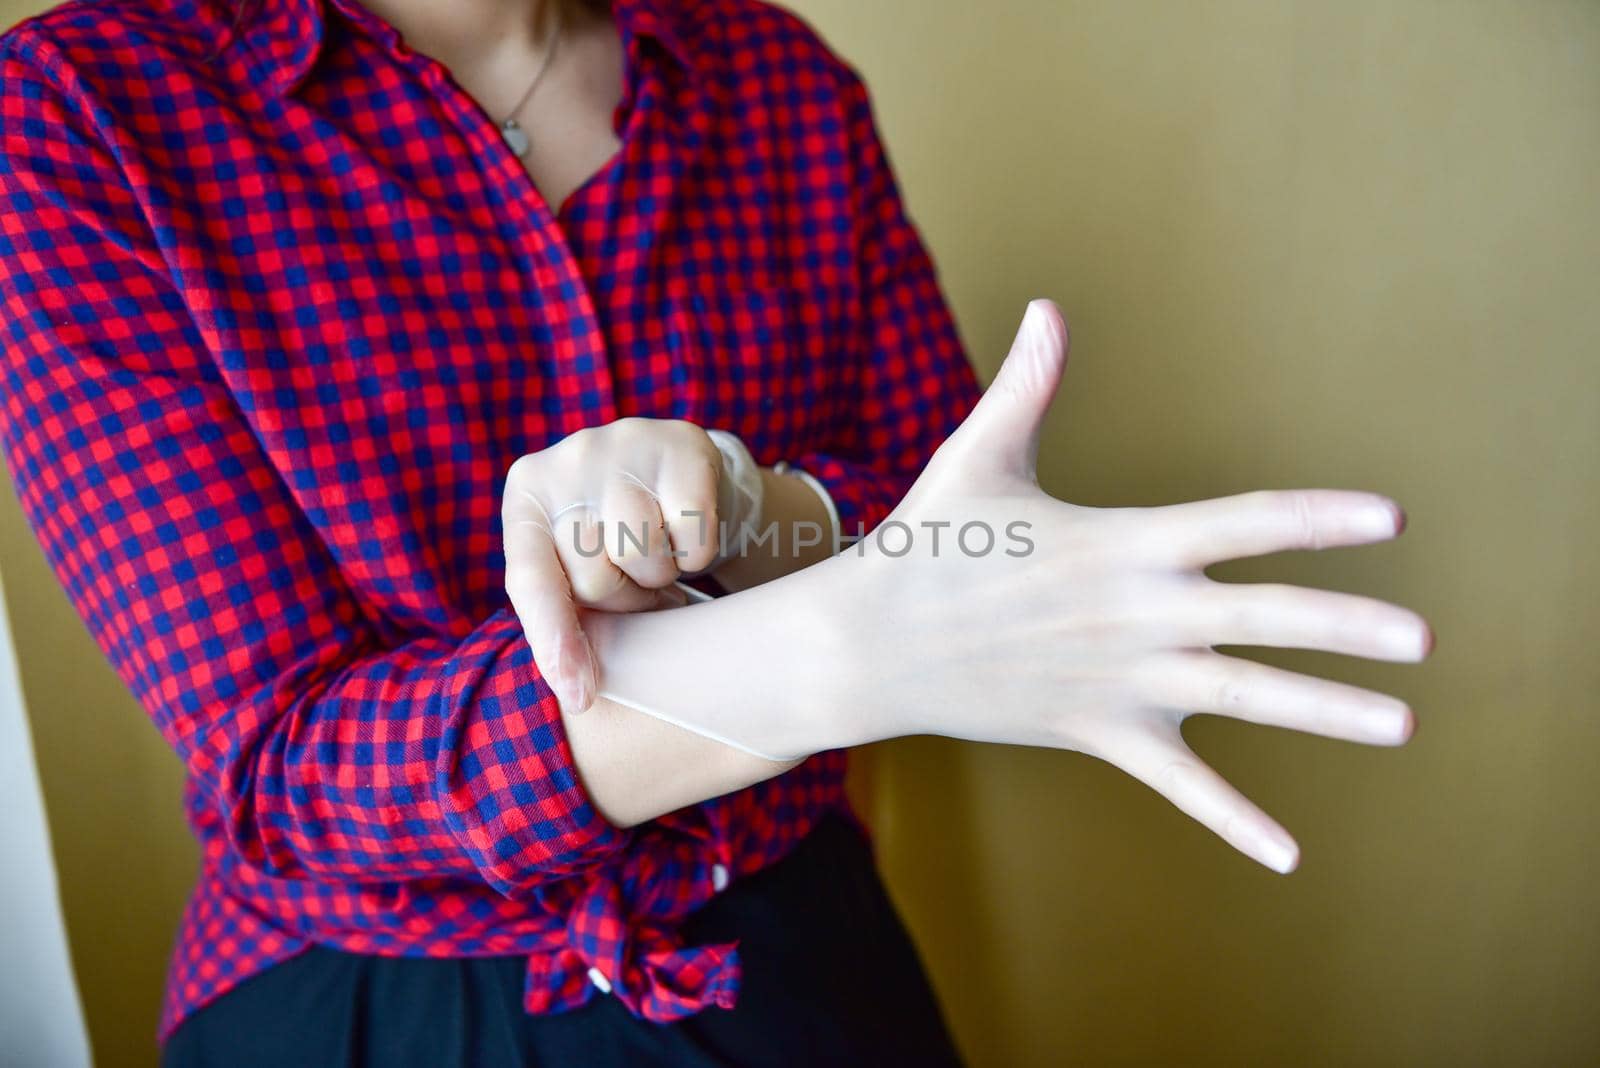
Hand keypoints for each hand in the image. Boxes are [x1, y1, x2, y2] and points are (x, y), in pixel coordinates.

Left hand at [502, 418, 724, 714]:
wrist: (671, 472)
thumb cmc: (612, 534)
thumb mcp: (573, 563)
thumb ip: (559, 611)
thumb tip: (579, 695)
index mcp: (526, 494)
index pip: (531, 581)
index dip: (554, 643)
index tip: (580, 698)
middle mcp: (566, 459)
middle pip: (594, 576)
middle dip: (622, 594)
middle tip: (632, 576)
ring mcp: (623, 443)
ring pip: (643, 556)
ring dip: (659, 573)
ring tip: (657, 550)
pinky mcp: (680, 444)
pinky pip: (691, 533)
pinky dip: (697, 550)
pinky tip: (685, 529)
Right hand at [840, 299, 1431, 872]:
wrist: (871, 641)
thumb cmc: (930, 541)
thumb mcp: (980, 456)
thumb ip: (1028, 384)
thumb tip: (1046, 308)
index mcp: (1124, 541)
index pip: (1245, 522)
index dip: (1321, 519)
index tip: (1391, 520)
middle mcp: (1138, 612)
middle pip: (1266, 617)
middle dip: (1350, 627)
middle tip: (1422, 641)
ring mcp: (1122, 678)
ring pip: (1243, 698)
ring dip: (1327, 712)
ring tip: (1403, 723)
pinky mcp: (1098, 729)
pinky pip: (1178, 782)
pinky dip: (1233, 820)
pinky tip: (1288, 857)